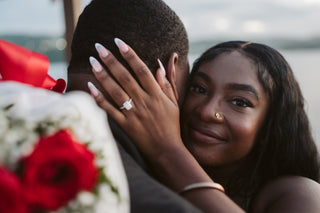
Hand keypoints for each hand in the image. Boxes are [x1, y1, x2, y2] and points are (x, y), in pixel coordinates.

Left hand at [87, 39, 183, 159]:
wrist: (166, 150)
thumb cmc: (171, 125)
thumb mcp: (173, 103)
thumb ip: (167, 83)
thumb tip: (159, 65)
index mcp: (156, 94)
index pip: (142, 70)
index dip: (130, 55)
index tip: (119, 42)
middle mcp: (144, 101)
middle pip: (125, 77)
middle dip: (111, 60)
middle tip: (99, 47)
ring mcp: (134, 114)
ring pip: (115, 91)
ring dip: (103, 76)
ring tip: (92, 61)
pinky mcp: (125, 125)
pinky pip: (110, 110)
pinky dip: (99, 99)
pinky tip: (90, 87)